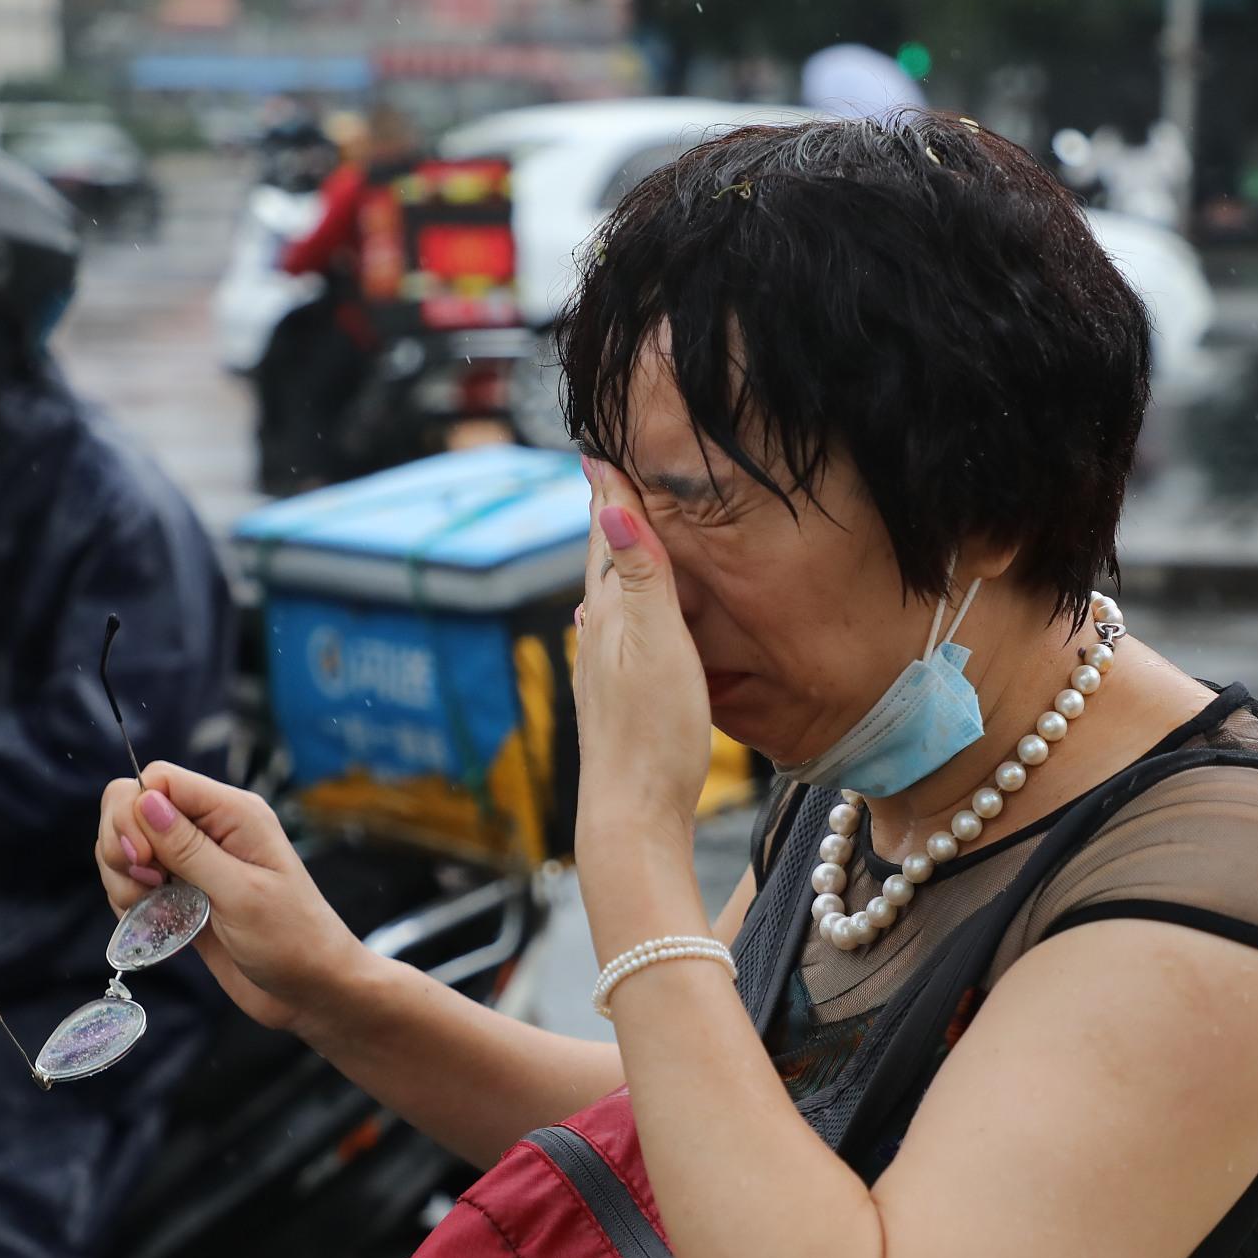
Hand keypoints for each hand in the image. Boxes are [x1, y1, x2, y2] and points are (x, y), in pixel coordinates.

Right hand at [98, 762, 364, 1033]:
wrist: (312, 988)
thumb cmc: (292, 940)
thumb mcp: (240, 893)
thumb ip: (189, 848)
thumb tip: (143, 799)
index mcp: (234, 813)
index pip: (159, 779)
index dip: (135, 812)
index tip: (143, 860)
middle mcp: (212, 828)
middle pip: (133, 806)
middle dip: (121, 845)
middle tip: (148, 884)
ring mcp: (195, 861)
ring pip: (128, 845)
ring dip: (123, 876)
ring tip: (151, 907)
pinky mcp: (183, 892)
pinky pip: (135, 880)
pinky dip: (129, 899)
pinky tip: (152, 921)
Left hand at [574, 460, 713, 850]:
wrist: (633, 817)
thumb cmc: (654, 737)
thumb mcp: (658, 645)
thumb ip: (641, 576)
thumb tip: (606, 502)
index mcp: (610, 613)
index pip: (605, 533)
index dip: (609, 486)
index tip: (602, 440)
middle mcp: (599, 635)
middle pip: (602, 559)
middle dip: (609, 512)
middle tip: (610, 465)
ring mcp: (605, 668)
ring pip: (610, 595)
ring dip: (616, 556)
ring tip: (621, 524)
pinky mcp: (618, 697)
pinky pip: (619, 629)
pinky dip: (625, 601)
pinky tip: (619, 614)